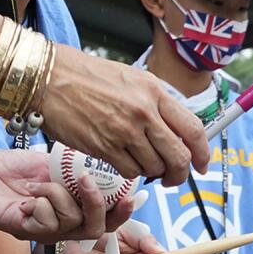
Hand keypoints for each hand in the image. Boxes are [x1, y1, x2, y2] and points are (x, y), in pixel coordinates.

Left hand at [0, 150, 116, 242]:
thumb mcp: (47, 164)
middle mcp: (58, 227)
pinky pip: (46, 223)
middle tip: (88, 181)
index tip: (131, 193)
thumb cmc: (5, 171)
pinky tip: (27, 196)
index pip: (105, 219)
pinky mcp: (20, 230)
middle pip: (96, 229)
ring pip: (72, 223)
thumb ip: (73, 169)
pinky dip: (42, 203)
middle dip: (98, 204)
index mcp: (68, 210)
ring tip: (41, 184)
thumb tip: (102, 165)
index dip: (122, 211)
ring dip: (61, 196)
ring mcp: (40, 232)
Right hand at [44, 46, 209, 186]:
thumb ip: (156, 103)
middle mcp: (144, 112)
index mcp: (155, 92)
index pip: (193, 129)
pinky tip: (124, 162)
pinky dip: (131, 172)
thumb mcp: (132, 79)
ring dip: (152, 173)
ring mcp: (125, 131)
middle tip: (172, 177)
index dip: (203, 152)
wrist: (49, 78)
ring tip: (142, 164)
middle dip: (180, 173)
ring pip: (155, 167)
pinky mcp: (104, 147)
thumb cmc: (87, 77)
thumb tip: (176, 130)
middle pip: (179, 156)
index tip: (202, 164)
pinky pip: (130, 171)